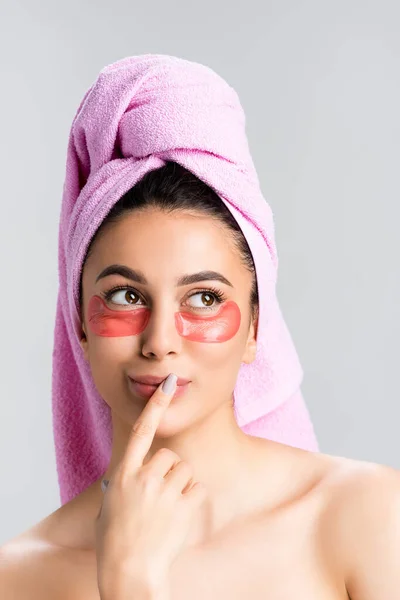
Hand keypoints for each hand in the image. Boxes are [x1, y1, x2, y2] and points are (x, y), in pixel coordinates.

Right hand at [95, 373, 206, 599]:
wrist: (129, 572)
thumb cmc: (115, 541)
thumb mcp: (111, 505)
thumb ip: (124, 484)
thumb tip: (133, 476)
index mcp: (124, 474)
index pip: (140, 430)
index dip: (156, 405)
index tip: (168, 383)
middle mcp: (144, 477)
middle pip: (169, 455)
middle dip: (169, 471)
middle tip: (160, 495)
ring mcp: (164, 492)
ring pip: (185, 471)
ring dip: (181, 485)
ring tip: (168, 509)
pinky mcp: (182, 506)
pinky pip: (198, 488)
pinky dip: (192, 499)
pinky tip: (179, 515)